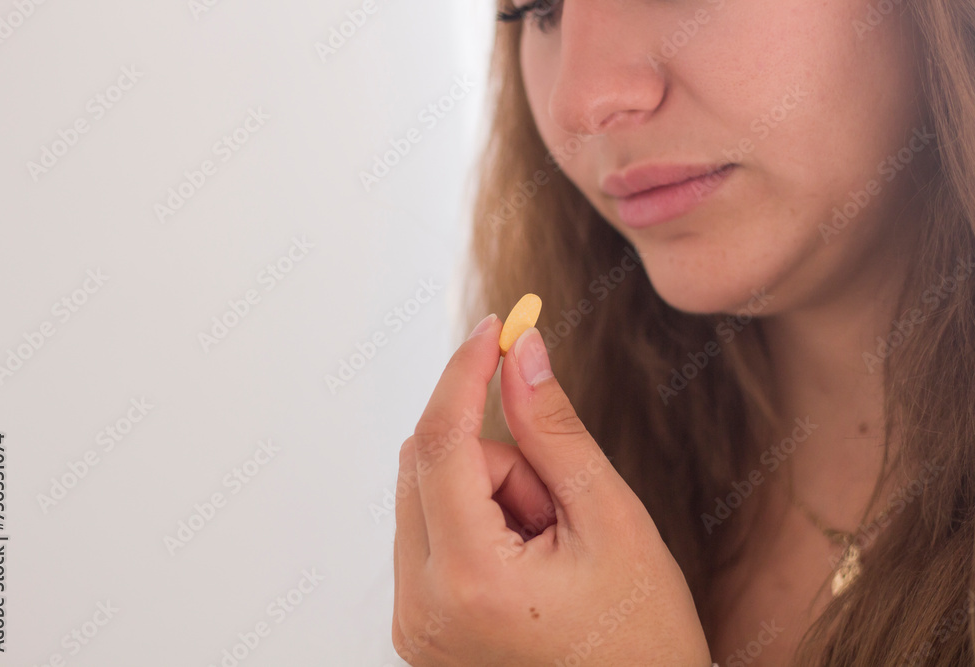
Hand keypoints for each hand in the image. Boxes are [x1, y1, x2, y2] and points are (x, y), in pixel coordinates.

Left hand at [392, 314, 711, 665]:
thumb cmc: (641, 640)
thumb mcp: (611, 521)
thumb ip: (554, 431)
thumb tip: (522, 353)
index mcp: (469, 581)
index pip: (442, 441)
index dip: (465, 373)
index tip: (496, 330)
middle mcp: (420, 607)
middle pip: (428, 463)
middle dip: (495, 456)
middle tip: (557, 500)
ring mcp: (413, 622)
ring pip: (429, 493)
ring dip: (488, 491)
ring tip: (549, 544)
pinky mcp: (418, 625)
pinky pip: (432, 532)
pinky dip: (476, 521)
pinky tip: (528, 561)